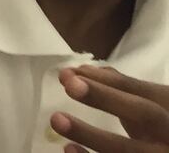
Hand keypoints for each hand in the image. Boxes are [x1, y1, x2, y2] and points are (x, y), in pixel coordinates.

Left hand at [52, 65, 168, 151]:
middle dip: (107, 98)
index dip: (110, 83)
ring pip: (128, 149)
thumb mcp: (152, 105)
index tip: (73, 73)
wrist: (168, 146)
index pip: (143, 92)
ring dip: (91, 135)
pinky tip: (69, 148)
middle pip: (144, 114)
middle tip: (71, 85)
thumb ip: (122, 88)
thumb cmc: (162, 125)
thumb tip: (82, 71)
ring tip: (57, 119)